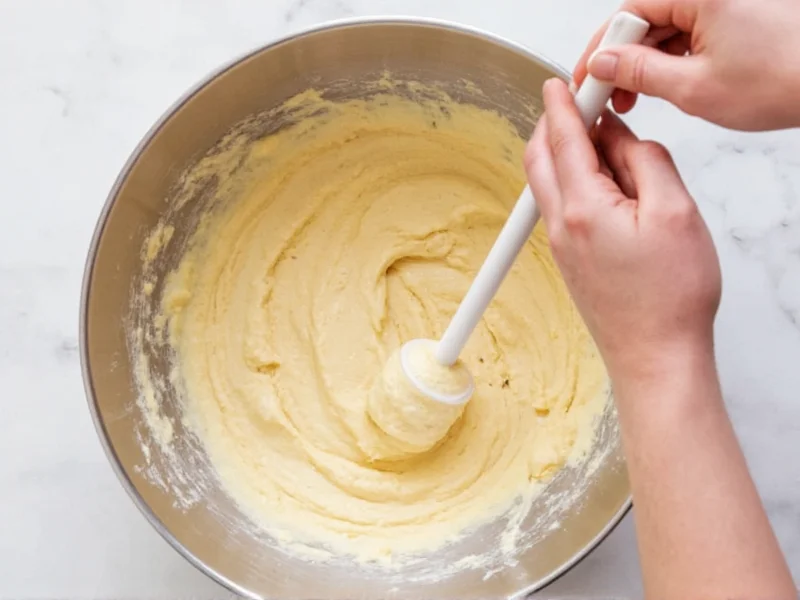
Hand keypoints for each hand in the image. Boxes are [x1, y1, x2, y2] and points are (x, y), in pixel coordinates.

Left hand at [524, 79, 720, 381]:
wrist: (655, 358)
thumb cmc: (669, 297)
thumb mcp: (675, 211)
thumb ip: (644, 161)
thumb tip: (620, 138)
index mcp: (582, 208)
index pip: (563, 140)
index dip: (563, 105)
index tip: (562, 84)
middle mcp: (561, 226)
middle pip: (541, 159)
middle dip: (554, 126)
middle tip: (583, 106)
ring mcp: (561, 246)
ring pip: (550, 184)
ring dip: (568, 155)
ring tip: (610, 147)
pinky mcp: (570, 261)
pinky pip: (563, 207)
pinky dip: (576, 183)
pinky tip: (610, 188)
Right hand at [574, 0, 799, 130]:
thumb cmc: (784, 79)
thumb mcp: (693, 87)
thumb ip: (638, 72)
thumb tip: (603, 64)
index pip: (628, 13)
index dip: (600, 49)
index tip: (588, 78)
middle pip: (645, 18)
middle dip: (622, 59)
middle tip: (609, 95)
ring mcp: (726, 2)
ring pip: (666, 27)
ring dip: (646, 62)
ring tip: (636, 98)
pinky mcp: (737, 14)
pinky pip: (690, 31)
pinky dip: (672, 59)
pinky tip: (664, 85)